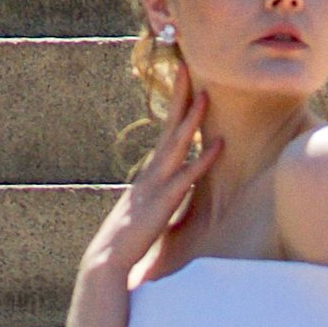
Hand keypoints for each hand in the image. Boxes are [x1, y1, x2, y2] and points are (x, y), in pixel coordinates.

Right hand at [102, 64, 215, 266]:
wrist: (108, 260)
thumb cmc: (129, 240)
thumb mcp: (147, 213)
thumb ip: (161, 199)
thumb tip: (174, 194)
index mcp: (150, 173)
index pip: (165, 132)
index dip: (174, 106)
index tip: (182, 80)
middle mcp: (152, 172)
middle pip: (168, 126)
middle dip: (178, 96)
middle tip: (188, 66)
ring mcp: (156, 185)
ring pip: (176, 144)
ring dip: (191, 119)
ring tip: (206, 95)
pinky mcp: (164, 203)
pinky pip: (187, 177)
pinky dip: (203, 160)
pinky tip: (219, 145)